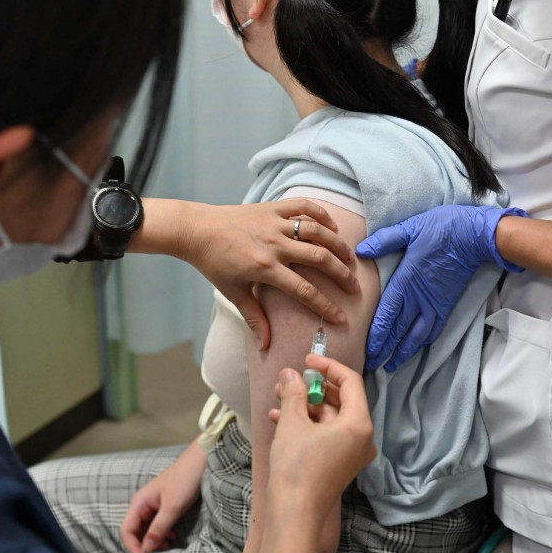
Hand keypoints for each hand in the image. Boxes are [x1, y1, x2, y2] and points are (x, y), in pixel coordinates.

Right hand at [120, 441, 207, 552]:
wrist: (199, 462)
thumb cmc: (185, 480)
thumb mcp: (172, 507)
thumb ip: (158, 528)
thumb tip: (146, 549)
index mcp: (139, 503)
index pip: (126, 531)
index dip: (133, 547)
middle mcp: (142, 505)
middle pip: (135, 532)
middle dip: (144, 545)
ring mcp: (152, 505)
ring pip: (146, 529)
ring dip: (154, 541)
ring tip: (168, 546)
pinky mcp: (163, 506)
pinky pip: (156, 525)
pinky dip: (162, 534)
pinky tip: (172, 536)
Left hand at [183, 200, 360, 348]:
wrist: (197, 231)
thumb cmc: (214, 263)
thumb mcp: (234, 292)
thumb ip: (254, 317)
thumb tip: (266, 345)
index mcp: (265, 268)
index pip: (304, 290)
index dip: (325, 306)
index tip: (341, 317)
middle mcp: (274, 244)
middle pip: (319, 259)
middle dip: (341, 274)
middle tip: (354, 287)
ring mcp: (274, 223)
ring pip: (317, 231)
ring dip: (337, 244)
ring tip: (350, 258)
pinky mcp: (272, 207)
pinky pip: (303, 206)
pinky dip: (321, 214)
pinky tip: (333, 226)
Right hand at [266, 354, 375, 520]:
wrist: (294, 513)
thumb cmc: (297, 466)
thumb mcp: (293, 422)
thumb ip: (294, 393)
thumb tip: (290, 374)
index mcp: (359, 424)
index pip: (350, 382)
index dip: (328, 366)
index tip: (307, 360)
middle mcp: (363, 438)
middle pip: (342, 400)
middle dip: (313, 387)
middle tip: (290, 380)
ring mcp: (353, 453)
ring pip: (331, 418)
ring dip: (306, 405)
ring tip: (279, 398)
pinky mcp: (340, 464)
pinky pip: (327, 434)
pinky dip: (308, 424)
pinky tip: (280, 418)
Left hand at [356, 205, 527, 371]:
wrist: (474, 236)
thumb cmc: (440, 229)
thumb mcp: (409, 229)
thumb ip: (385, 241)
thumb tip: (362, 250)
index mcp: (406, 282)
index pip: (387, 316)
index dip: (377, 336)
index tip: (368, 351)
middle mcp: (419, 298)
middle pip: (399, 331)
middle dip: (385, 350)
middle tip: (372, 366)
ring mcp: (435, 304)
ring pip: (416, 336)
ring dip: (403, 352)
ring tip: (392, 365)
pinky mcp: (447, 304)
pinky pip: (433, 329)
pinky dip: (423, 342)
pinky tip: (416, 348)